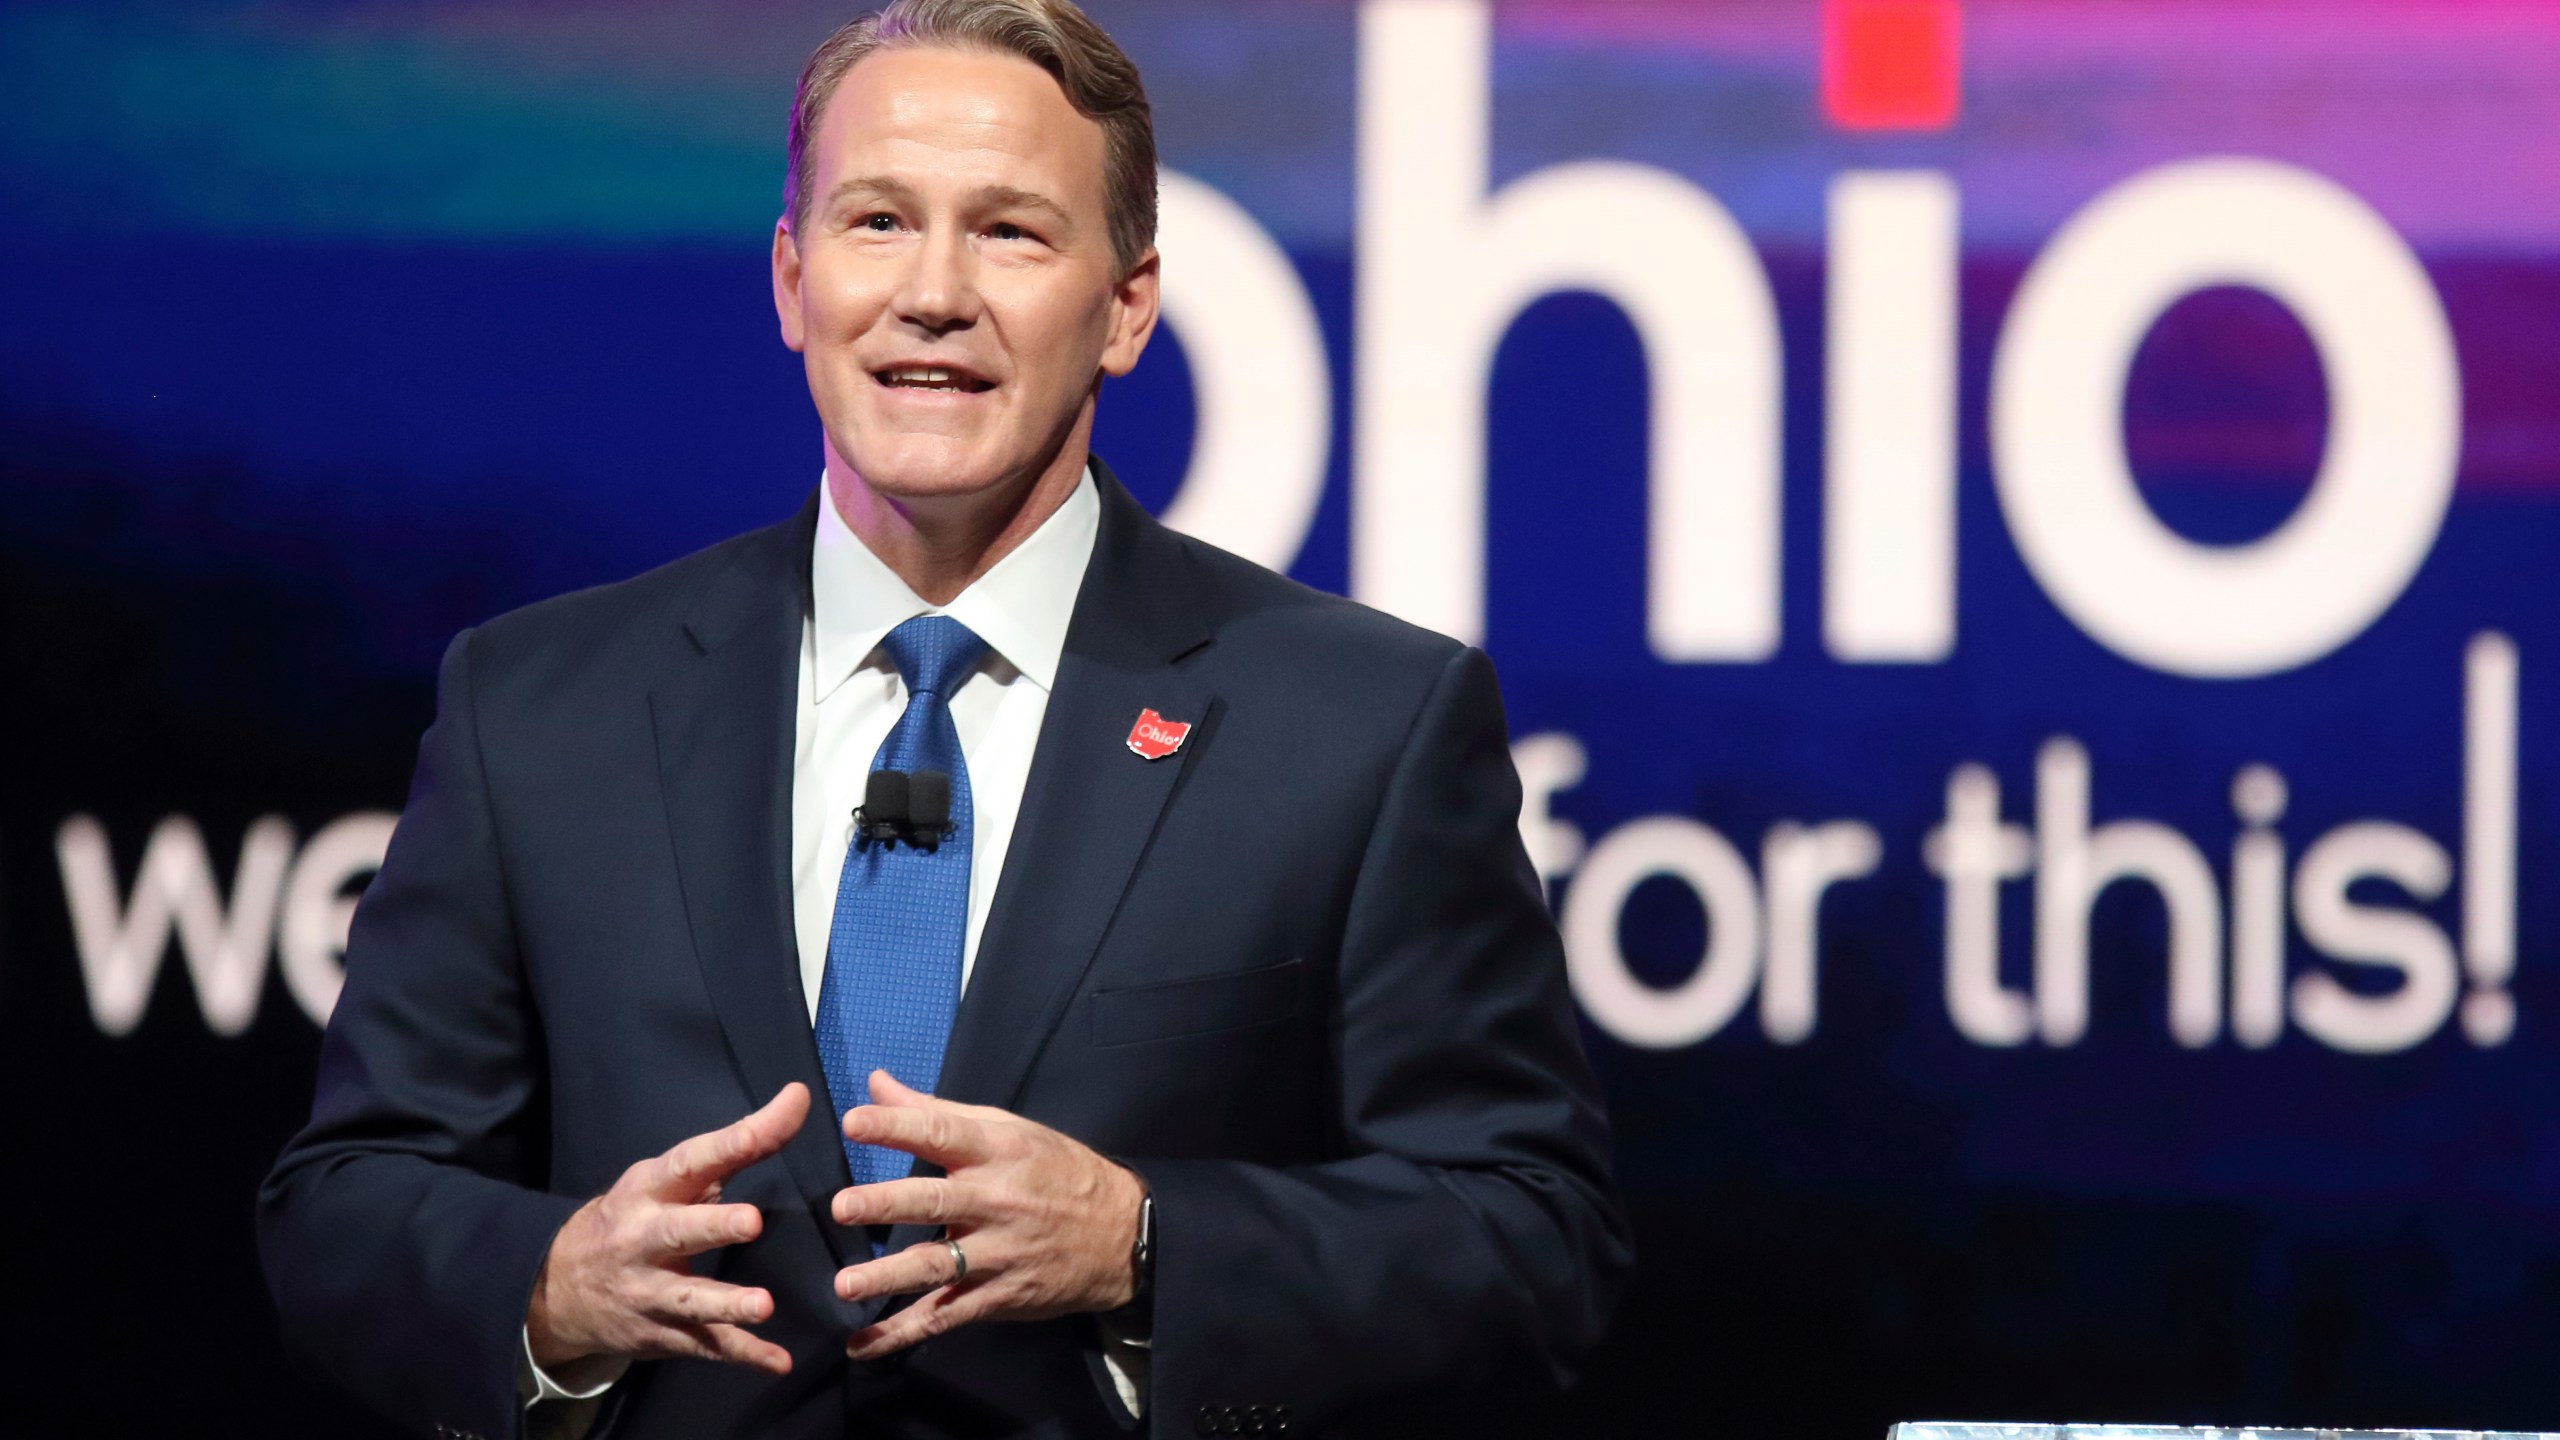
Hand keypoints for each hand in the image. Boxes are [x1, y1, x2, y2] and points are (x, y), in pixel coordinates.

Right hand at [525, 1083, 808, 1376]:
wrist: (556, 1286)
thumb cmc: (635, 1216)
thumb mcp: (669, 1178)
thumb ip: (736, 1145)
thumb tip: (797, 1099)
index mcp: (648, 1191)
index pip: (689, 1162)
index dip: (730, 1144)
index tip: (767, 1127)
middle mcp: (642, 1240)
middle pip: (677, 1232)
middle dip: (712, 1225)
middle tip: (751, 1223)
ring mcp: (648, 1291)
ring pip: (689, 1299)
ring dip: (727, 1304)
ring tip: (763, 1306)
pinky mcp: (662, 1333)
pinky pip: (706, 1346)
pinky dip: (743, 1356)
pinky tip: (779, 1362)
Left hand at [829, 1070, 1145, 1360]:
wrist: (1122, 1233)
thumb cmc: (1056, 1170)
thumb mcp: (1008, 1130)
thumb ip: (936, 1111)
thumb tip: (876, 1084)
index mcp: (998, 1150)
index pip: (942, 1133)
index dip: (898, 1127)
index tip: (854, 1122)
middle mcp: (997, 1200)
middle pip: (935, 1201)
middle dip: (887, 1204)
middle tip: (842, 1207)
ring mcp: (999, 1253)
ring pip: (938, 1265)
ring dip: (889, 1277)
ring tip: (845, 1285)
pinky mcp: (999, 1297)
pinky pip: (946, 1316)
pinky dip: (903, 1333)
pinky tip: (862, 1344)